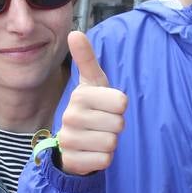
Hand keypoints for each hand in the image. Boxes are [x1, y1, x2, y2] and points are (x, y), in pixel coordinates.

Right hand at [58, 31, 127, 175]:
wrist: (71, 144)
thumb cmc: (89, 109)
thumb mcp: (92, 84)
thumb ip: (86, 59)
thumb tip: (74, 32)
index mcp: (80, 95)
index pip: (122, 102)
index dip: (119, 107)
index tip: (105, 107)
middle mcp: (70, 116)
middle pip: (119, 124)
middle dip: (115, 126)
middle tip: (101, 124)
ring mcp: (69, 139)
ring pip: (112, 143)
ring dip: (110, 143)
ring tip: (96, 137)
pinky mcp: (73, 160)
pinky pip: (104, 160)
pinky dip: (103, 158)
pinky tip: (92, 152)